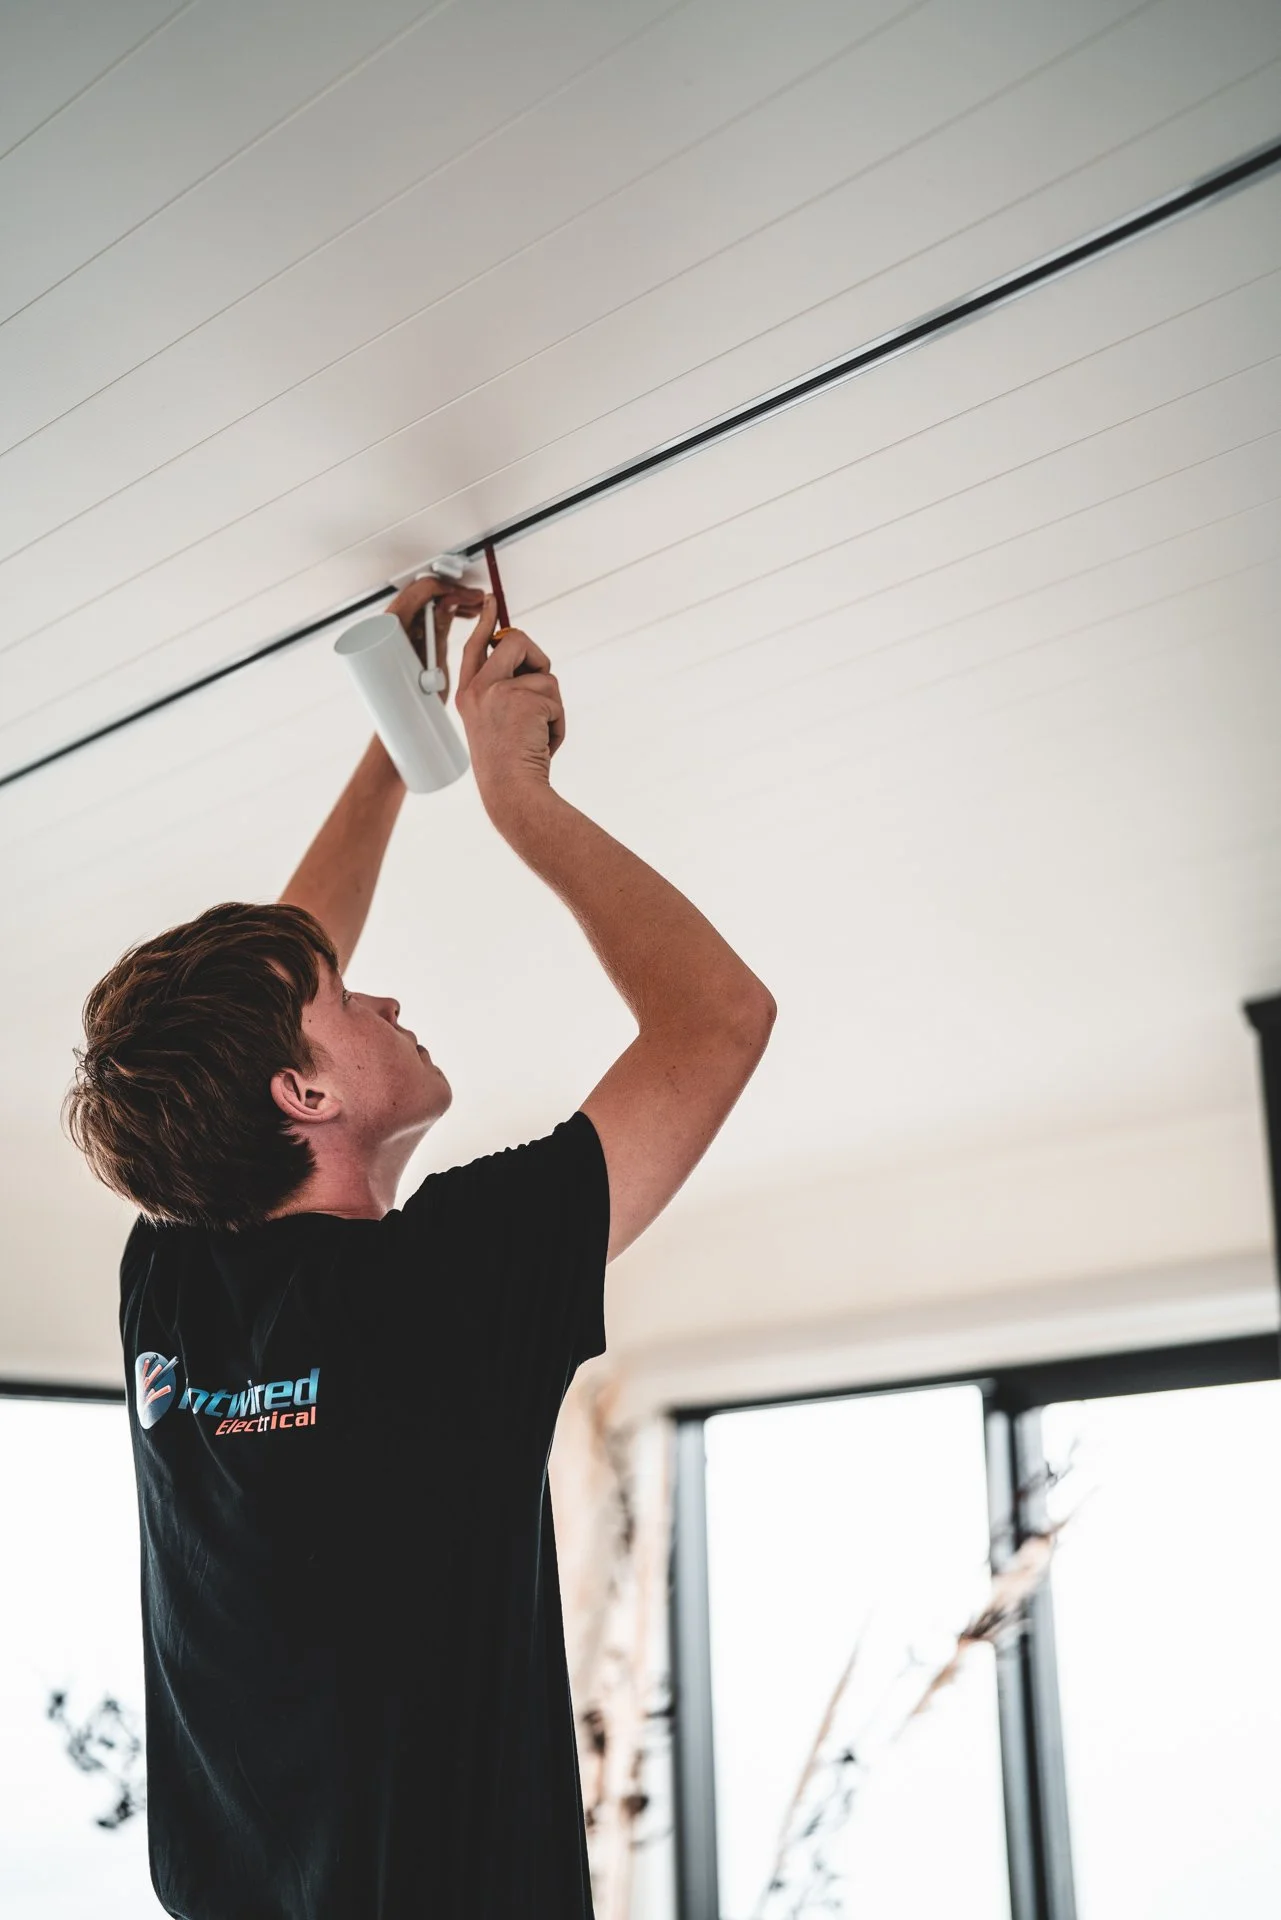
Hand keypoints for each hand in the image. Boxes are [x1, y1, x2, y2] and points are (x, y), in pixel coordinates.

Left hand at [384, 575, 485, 704]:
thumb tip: (448, 604)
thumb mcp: (432, 660)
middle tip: (476, 601)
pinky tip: (460, 617)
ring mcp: (393, 630)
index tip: (470, 597)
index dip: (450, 590)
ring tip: (473, 609)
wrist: (401, 719)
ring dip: (449, 603)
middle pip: (422, 594)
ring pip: (424, 604)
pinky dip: (441, 614)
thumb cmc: (410, 700)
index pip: (421, 591)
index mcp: (392, 626)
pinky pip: (422, 616)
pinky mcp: (401, 638)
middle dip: (452, 594)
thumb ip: (438, 629)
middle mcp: (389, 624)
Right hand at [454, 595, 565, 813]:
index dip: (487, 621)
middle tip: (543, 691)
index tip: (492, 601)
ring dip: (552, 705)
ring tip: (538, 734)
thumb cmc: (508, 766)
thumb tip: (532, 667)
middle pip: (517, 641)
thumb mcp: (497, 722)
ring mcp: (497, 690)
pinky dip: (558, 723)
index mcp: (467, 694)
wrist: (510, 790)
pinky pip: (555, 697)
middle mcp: (477, 687)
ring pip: (544, 674)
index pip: (475, 645)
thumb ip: (506, 692)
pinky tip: (544, 742)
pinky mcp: (521, 697)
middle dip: (539, 660)